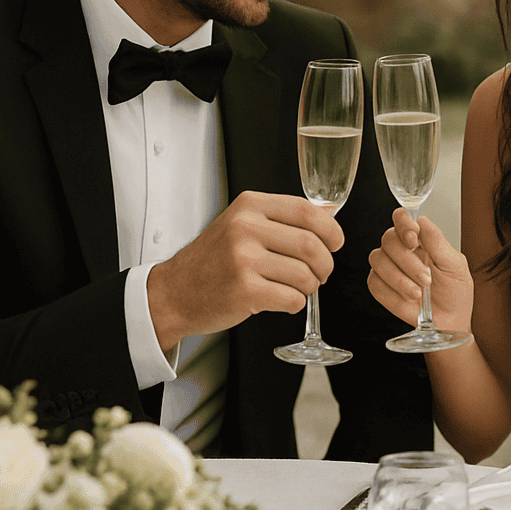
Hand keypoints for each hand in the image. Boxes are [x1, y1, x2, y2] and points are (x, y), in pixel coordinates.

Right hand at [148, 190, 343, 350]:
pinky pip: (293, 299)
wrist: (175, 292)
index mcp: (250, 206)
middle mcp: (245, 228)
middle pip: (312, 245)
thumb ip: (280, 219)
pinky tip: (281, 300)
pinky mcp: (244, 291)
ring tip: (295, 287)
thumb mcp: (241, 224)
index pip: (308, 211)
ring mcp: (243, 260)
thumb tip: (329, 218)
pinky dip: (295, 303)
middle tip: (320, 273)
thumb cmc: (214, 260)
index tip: (336, 243)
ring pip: (305, 275)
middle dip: (325, 264)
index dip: (332, 230)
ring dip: (310, 286)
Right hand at [368, 208, 473, 333]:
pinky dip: (392, 292)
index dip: (403, 224)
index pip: (402, 219)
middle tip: (426, 278)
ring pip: (378, 259)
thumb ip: (437, 241)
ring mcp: (389, 268)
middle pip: (389, 239)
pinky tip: (408, 299)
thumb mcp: (454, 264)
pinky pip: (374, 282)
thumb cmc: (455, 293)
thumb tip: (422, 221)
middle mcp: (402, 250)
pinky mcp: (380, 287)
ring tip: (419, 293)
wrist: (449, 322)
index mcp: (420, 240)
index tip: (413, 239)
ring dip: (400, 278)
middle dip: (407, 260)